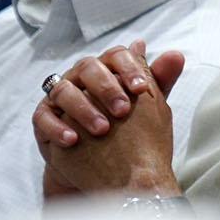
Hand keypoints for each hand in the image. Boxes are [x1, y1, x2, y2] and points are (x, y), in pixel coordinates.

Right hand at [36, 42, 187, 199]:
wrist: (101, 165)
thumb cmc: (126, 128)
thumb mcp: (146, 107)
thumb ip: (159, 82)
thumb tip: (176, 55)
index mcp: (107, 68)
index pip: (115, 55)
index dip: (129, 68)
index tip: (142, 89)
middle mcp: (80, 76)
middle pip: (88, 67)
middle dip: (106, 88)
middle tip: (124, 111)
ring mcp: (59, 96)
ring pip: (63, 90)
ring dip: (83, 109)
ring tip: (102, 129)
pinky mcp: (43, 118)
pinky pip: (43, 118)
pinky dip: (57, 128)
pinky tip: (73, 141)